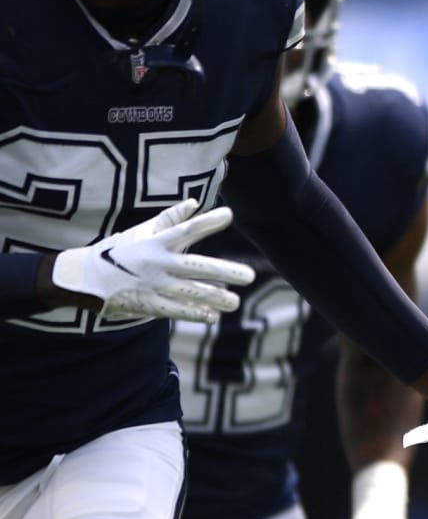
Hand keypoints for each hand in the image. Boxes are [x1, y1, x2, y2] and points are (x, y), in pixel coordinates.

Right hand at [51, 198, 254, 322]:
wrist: (86, 278)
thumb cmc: (121, 250)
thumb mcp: (143, 231)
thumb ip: (171, 218)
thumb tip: (194, 202)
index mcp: (156, 242)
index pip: (185, 229)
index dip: (207, 221)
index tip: (228, 214)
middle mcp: (157, 263)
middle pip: (196, 267)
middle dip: (225, 272)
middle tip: (250, 276)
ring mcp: (153, 285)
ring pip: (190, 292)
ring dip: (215, 298)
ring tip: (235, 302)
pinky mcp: (148, 304)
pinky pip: (175, 310)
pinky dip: (194, 313)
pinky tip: (213, 316)